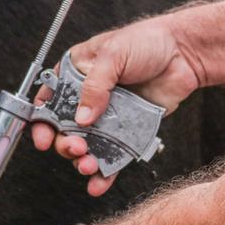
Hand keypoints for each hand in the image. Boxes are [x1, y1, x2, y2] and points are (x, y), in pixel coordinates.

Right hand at [32, 16, 201, 195]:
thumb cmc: (146, 41)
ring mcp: (106, 116)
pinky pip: (112, 155)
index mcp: (75, 73)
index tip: (42, 138)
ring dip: (82, 160)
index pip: (49, 100)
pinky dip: (104, 172)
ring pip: (86, 146)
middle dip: (65, 143)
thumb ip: (94, 86)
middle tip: (76, 147)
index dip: (41, 120)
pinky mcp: (126, 130)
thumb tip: (81, 118)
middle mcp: (87, 97)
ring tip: (89, 165)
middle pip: (64, 129)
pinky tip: (98, 183)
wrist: (183, 54)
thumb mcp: (113, 55)